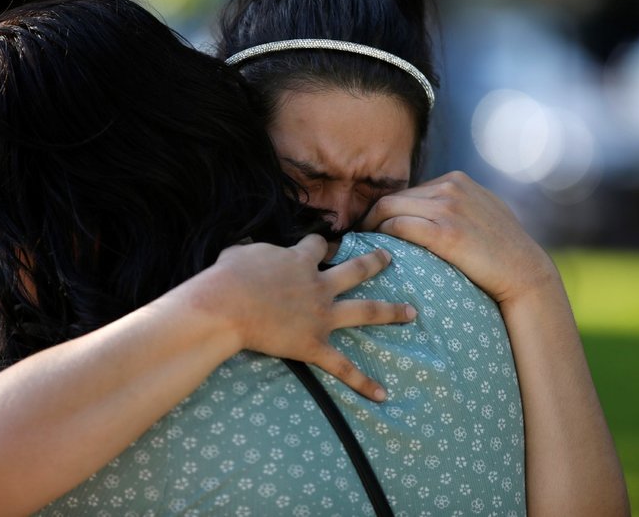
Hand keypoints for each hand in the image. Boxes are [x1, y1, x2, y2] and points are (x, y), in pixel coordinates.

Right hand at [210, 234, 415, 400]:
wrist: (226, 307)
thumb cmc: (227, 279)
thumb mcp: (236, 254)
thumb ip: (247, 252)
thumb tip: (241, 252)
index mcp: (300, 260)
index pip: (318, 245)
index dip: (322, 244)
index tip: (326, 245)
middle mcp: (318, 285)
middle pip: (356, 270)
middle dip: (374, 263)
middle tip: (389, 258)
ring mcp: (320, 315)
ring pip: (364, 311)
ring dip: (390, 311)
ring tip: (412, 312)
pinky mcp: (314, 344)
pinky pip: (342, 366)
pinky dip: (362, 382)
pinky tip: (382, 394)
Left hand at [360, 171, 561, 303]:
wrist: (525, 272)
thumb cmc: (502, 250)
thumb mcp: (481, 212)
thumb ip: (457, 204)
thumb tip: (428, 210)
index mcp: (456, 180)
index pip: (407, 191)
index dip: (385, 211)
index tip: (371, 228)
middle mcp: (451, 187)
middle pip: (392, 197)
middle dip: (369, 217)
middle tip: (355, 239)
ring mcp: (448, 208)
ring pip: (389, 209)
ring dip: (370, 228)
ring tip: (360, 247)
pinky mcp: (446, 232)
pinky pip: (399, 227)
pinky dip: (381, 236)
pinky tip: (375, 251)